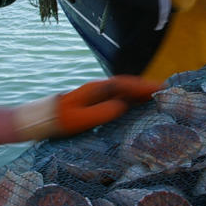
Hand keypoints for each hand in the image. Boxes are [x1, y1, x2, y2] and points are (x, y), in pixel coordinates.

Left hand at [13, 76, 163, 139]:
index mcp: (97, 89)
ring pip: (122, 93)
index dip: (144, 86)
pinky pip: (117, 100)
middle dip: (146, 88)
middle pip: (127, 86)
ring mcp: (95, 96)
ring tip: (157, 100)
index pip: (126, 84)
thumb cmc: (58, 120)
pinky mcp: (93, 104)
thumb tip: (123, 106)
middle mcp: (98, 89)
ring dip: (139, 95)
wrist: (39, 120)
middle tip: (166, 93)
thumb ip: (103, 112)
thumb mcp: (81, 119)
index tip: (161, 88)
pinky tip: (137, 109)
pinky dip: (130, 102)